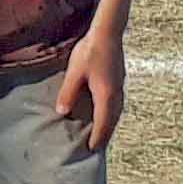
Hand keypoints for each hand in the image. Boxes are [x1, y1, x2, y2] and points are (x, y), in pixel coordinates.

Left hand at [54, 21, 128, 152]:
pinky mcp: (119, 82)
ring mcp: (120, 88)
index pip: (102, 123)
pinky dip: (111, 114)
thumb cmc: (90, 52)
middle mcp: (116, 95)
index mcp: (106, 96)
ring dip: (109, 125)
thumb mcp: (75, 73)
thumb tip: (62, 112)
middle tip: (97, 147)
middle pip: (112, 121)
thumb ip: (68, 93)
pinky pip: (116, 105)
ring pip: (116, 113)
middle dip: (105, 135)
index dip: (97, 137)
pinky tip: (104, 113)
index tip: (92, 149)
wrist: (108, 34)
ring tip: (101, 134)